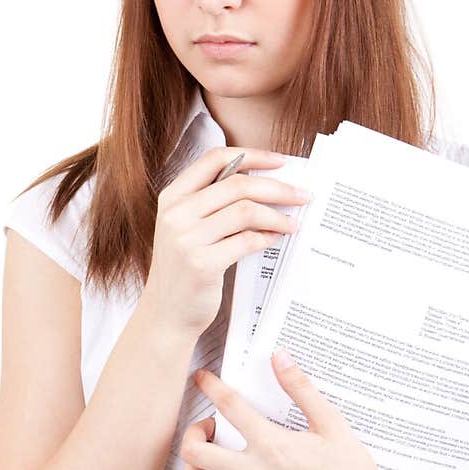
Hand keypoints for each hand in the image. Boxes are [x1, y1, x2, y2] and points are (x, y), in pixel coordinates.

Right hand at [145, 146, 309, 339]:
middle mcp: (176, 213)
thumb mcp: (186, 228)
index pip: (215, 159)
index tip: (281, 161)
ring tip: (293, 222)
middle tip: (302, 195)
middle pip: (238, 184)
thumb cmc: (183, 269)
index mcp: (172, 197)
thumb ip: (213, 204)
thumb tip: (264, 184)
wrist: (166, 314)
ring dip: (277, 215)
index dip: (252, 155)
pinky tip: (275, 239)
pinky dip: (266, 238)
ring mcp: (186, 239)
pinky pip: (246, 241)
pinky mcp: (201, 264)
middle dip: (277, 187)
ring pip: (245, 211)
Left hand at [173, 348, 395, 469]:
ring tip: (204, 453)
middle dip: (193, 431)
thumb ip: (301, 388)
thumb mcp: (330, 423)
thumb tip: (280, 357)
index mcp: (273, 444)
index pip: (229, 407)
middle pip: (196, 451)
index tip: (202, 378)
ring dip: (190, 464)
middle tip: (208, 425)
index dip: (211, 386)